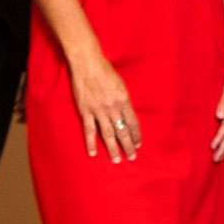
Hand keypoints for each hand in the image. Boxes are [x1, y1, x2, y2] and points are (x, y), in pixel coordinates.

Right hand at [67, 42, 141, 161]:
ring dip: (113, 148)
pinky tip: (93, 153)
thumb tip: (126, 115)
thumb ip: (123, 100)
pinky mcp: (85, 110)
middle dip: (128, 146)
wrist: (87, 63)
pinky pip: (89, 130)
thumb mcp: (120, 84)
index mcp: (124, 100)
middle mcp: (113, 107)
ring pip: (108, 134)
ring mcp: (99, 110)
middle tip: (132, 157)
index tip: (138, 144)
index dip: (136, 135)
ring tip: (117, 160)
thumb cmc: (105, 70)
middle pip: (123, 131)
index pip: (133, 123)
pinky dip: (91, 142)